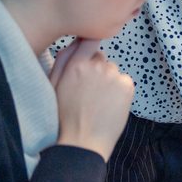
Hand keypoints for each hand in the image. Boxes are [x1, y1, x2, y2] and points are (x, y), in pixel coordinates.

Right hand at [51, 38, 133, 160]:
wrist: (82, 141)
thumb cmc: (63, 116)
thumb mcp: (54, 85)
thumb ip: (63, 60)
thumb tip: (75, 42)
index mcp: (76, 65)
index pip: (89, 40)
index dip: (89, 47)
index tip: (88, 56)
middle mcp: (97, 66)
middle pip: (100, 58)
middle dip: (96, 69)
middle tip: (89, 90)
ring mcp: (114, 75)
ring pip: (113, 70)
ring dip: (108, 80)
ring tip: (98, 100)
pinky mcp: (128, 85)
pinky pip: (124, 81)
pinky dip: (119, 90)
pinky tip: (109, 104)